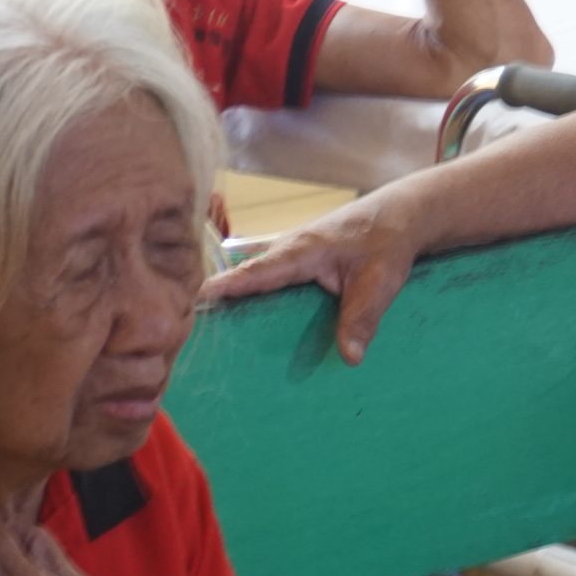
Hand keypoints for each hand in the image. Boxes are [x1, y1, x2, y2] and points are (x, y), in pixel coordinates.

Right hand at [200, 196, 424, 363]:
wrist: (397, 217)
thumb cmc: (387, 242)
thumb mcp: (381, 282)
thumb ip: (362, 318)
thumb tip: (349, 358)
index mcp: (302, 250)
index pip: (255, 272)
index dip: (224, 287)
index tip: (191, 299)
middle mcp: (286, 250)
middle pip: (242, 277)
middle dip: (212, 298)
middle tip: (178, 325)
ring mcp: (286, 256)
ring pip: (250, 279)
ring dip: (227, 299)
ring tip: (194, 328)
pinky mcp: (291, 264)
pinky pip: (262, 282)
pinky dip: (247, 296)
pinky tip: (235, 322)